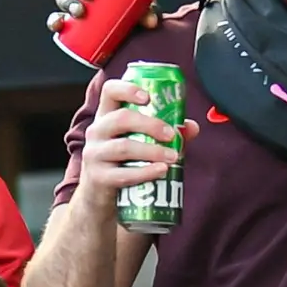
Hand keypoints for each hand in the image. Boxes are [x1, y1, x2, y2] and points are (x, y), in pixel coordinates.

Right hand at [74, 71, 181, 202]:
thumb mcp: (139, 142)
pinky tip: (162, 170)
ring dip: (152, 151)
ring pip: (124, 147)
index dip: (127, 89)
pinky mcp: (99, 178)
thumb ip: (166, 132)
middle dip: (150, 124)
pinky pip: (124, 174)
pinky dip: (146, 172)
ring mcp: (95, 154)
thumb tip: (191, 127)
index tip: (148, 97)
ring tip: (173, 156)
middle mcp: (97, 131)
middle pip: (121, 118)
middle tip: (172, 134)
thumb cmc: (122, 163)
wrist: (100, 197)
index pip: (110, 91)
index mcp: (107, 116)